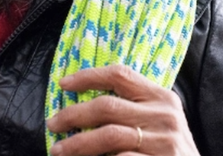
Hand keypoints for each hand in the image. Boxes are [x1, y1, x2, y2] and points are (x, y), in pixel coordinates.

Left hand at [45, 64, 200, 155]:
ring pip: (108, 135)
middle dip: (73, 115)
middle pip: (108, 106)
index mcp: (162, 97)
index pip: (121, 74)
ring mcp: (164, 141)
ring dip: (77, 143)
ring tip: (58, 150)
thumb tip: (84, 102)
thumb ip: (134, 107)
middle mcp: (165, 115)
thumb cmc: (169, 151)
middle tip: (52, 123)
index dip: (88, 76)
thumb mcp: (160, 122)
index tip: (63, 84)